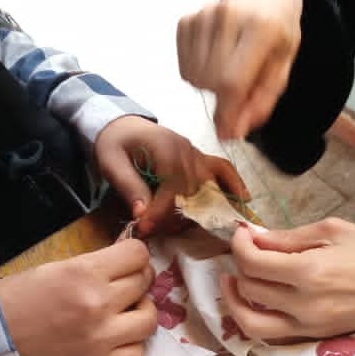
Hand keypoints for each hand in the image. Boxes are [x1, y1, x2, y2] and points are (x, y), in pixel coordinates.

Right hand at [0, 239, 157, 355]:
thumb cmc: (20, 297)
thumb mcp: (57, 267)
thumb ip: (96, 264)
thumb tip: (129, 259)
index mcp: (85, 273)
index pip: (137, 254)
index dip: (134, 254)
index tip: (127, 260)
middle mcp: (99, 304)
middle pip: (144, 282)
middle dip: (137, 279)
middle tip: (124, 284)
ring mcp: (102, 338)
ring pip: (149, 319)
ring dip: (141, 312)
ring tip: (125, 312)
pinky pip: (136, 355)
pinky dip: (132, 345)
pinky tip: (118, 338)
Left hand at [95, 115, 247, 235]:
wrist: (121, 125)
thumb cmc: (115, 143)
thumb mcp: (111, 162)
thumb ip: (128, 187)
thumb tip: (142, 213)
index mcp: (165, 147)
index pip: (172, 186)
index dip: (160, 210)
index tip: (145, 226)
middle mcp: (186, 149)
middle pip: (195, 189)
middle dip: (180, 214)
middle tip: (160, 230)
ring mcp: (196, 154)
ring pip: (212, 183)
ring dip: (209, 207)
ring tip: (211, 227)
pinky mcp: (200, 159)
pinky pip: (223, 169)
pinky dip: (234, 184)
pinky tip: (243, 199)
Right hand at [177, 0, 301, 139]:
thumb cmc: (277, 25)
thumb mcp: (282, 65)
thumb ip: (261, 101)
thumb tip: (235, 130)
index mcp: (260, 27)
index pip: (232, 82)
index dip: (228, 113)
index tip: (229, 130)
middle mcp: (227, 17)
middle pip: (211, 83)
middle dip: (224, 96)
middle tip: (241, 84)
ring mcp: (203, 17)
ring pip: (194, 79)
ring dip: (210, 85)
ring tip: (229, 67)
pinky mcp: (187, 22)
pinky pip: (184, 69)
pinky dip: (198, 73)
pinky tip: (215, 59)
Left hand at [220, 218, 354, 339]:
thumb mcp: (334, 230)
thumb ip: (289, 237)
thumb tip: (255, 238)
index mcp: (309, 271)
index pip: (252, 262)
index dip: (239, 245)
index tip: (242, 234)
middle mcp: (304, 304)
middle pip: (248, 289)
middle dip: (238, 266)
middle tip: (245, 251)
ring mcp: (309, 326)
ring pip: (251, 322)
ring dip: (235, 301)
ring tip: (235, 282)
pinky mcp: (315, 337)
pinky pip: (272, 335)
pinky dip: (256, 318)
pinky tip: (258, 300)